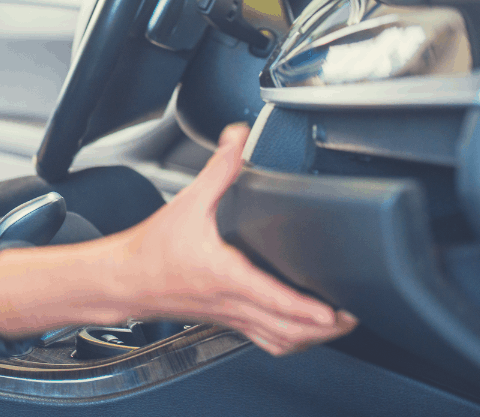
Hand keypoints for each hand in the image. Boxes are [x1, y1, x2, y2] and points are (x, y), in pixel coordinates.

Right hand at [103, 123, 357, 354]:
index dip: (310, 309)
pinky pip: (267, 341)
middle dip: (327, 329)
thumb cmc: (153, 249)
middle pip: (290, 331)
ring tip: (338, 324)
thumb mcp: (189, 202)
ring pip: (282, 342)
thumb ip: (219, 169)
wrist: (125, 278)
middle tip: (354, 314)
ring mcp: (232, 317)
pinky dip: (291, 340)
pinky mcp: (227, 322)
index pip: (276, 301)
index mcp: (227, 275)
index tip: (337, 310)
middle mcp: (233, 303)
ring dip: (314, 339)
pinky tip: (301, 330)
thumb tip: (237, 137)